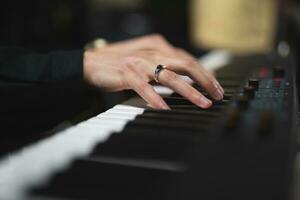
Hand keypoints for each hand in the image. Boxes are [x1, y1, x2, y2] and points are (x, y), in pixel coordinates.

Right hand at [83, 34, 223, 108]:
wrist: (90, 63)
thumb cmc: (120, 64)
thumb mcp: (147, 60)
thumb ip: (165, 63)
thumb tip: (187, 75)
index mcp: (158, 46)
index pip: (188, 59)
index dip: (205, 73)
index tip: (217, 87)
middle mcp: (151, 52)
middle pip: (185, 64)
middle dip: (205, 81)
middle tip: (218, 95)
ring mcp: (139, 62)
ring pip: (169, 76)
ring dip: (188, 91)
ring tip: (202, 103)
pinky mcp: (125, 73)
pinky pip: (143, 87)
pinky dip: (155, 98)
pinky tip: (165, 108)